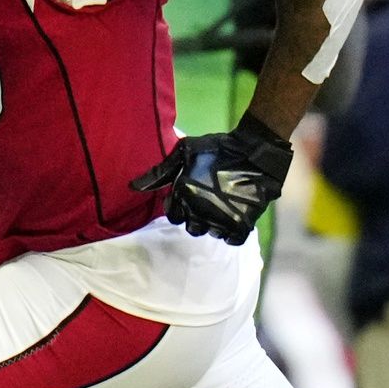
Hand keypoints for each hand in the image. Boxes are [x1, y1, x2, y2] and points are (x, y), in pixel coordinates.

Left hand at [129, 114, 293, 245]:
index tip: (191, 196)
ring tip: (223, 205)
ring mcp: (222, 219)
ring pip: (212, 233)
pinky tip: (232, 218)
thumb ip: (159, 173)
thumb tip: (132, 187)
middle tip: (208, 201)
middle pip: (192, 228)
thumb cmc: (217, 147)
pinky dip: (231, 233)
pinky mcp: (242, 223)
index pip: (174, 216)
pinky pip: (232, 240)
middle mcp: (200, 210)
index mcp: (184, 194)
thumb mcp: (184, 152)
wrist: (256, 149)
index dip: (181, 207)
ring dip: (215, 223)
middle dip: (197, 216)